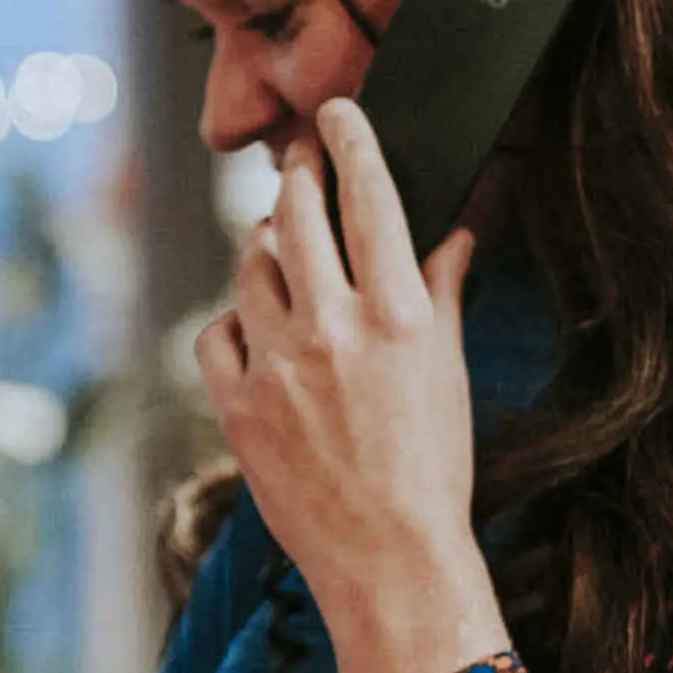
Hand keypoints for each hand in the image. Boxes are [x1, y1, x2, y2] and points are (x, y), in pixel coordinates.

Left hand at [197, 98, 509, 672]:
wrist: (389, 559)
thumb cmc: (434, 467)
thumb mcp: (448, 366)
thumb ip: (442, 286)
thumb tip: (455, 222)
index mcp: (400, 313)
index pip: (370, 197)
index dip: (350, 141)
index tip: (336, 113)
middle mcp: (334, 328)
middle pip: (298, 214)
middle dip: (298, 177)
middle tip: (300, 162)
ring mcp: (278, 365)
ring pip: (251, 266)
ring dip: (266, 247)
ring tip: (284, 247)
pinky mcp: (237, 404)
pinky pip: (217, 332)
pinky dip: (235, 321)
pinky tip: (256, 328)